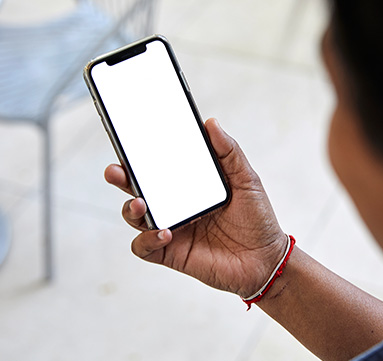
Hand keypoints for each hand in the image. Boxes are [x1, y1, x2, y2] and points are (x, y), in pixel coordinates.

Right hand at [104, 118, 286, 296]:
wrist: (267, 259)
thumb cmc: (257, 219)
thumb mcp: (246, 180)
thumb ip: (228, 152)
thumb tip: (211, 123)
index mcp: (189, 185)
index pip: (158, 166)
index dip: (139, 155)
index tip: (129, 141)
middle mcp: (175, 205)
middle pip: (137, 188)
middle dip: (120, 177)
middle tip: (116, 171)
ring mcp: (171, 228)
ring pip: (135, 217)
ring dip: (131, 209)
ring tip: (141, 204)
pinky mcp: (172, 253)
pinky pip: (144, 248)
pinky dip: (147, 240)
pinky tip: (164, 232)